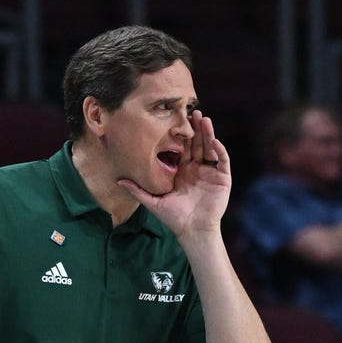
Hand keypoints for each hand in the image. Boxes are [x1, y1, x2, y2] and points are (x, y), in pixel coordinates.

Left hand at [116, 110, 231, 237]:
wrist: (192, 231)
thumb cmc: (174, 218)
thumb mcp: (153, 201)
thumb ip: (137, 189)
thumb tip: (118, 179)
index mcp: (182, 171)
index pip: (182, 148)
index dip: (180, 135)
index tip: (174, 121)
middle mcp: (196, 169)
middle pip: (197, 144)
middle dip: (195, 128)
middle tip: (191, 111)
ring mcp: (210, 173)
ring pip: (210, 148)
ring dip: (208, 133)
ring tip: (204, 119)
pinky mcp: (222, 178)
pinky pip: (222, 160)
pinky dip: (219, 150)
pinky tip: (214, 140)